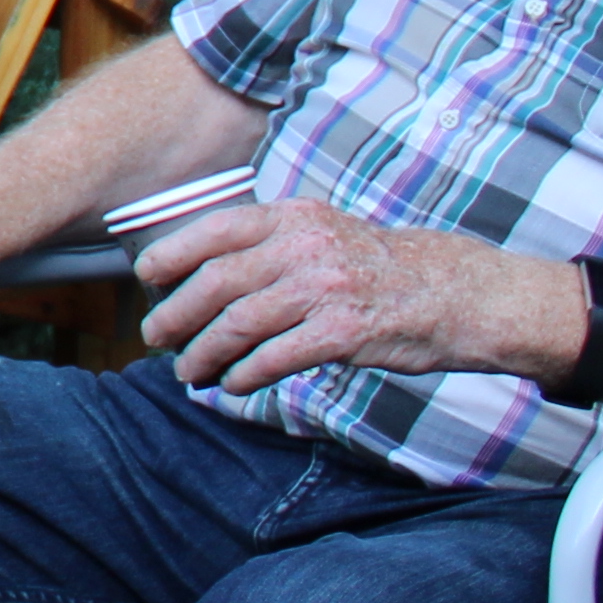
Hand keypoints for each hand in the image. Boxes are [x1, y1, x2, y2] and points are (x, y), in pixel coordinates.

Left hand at [136, 203, 566, 395]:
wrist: (455, 291)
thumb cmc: (379, 266)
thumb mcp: (324, 233)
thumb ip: (271, 245)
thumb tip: (206, 272)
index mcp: (295, 217)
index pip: (216, 229)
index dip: (172, 254)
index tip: (146, 278)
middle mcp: (306, 247)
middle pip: (217, 282)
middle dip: (176, 314)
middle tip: (156, 337)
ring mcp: (325, 289)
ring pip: (239, 324)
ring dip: (204, 353)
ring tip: (188, 371)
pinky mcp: (344, 332)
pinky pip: (275, 357)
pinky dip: (244, 375)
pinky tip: (232, 385)